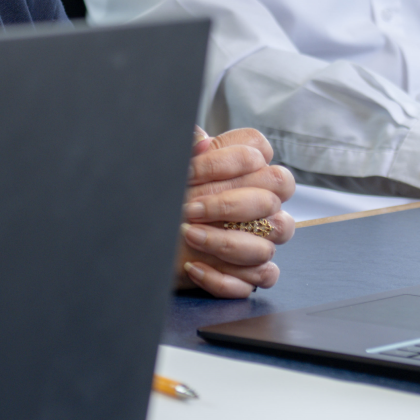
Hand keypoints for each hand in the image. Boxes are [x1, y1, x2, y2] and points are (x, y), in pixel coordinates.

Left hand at [174, 128, 295, 299]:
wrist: (144, 244)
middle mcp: (258, 203)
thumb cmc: (165, 204)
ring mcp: (259, 239)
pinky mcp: (250, 273)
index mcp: (241, 169)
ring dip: (224, 242)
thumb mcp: (170, 175)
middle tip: (191, 208)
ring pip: (268, 243)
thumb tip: (200, 141)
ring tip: (188, 235)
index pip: (258, 149)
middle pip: (275, 194)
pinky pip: (260, 278)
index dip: (231, 158)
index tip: (193, 171)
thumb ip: (186, 151)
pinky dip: (224, 278)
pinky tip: (194, 267)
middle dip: (230, 203)